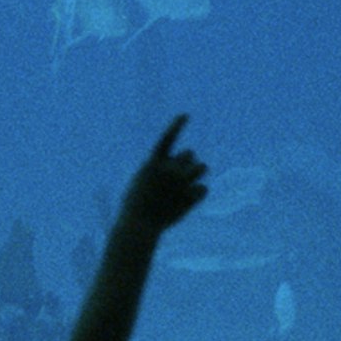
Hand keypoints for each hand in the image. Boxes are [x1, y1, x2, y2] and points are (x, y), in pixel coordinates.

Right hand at [120, 116, 205, 234]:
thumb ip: (160, 168)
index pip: (168, 139)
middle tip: (179, 176)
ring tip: (187, 184)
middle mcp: (169, 170)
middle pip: (190, 154)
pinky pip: (204, 189)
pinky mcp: (189, 198)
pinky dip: (197, 194)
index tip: (186, 115)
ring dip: (197, 172)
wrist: (138, 225)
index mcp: (153, 163)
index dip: (177, 125)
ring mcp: (181, 183)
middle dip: (188, 162)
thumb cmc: (136, 203)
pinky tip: (187, 202)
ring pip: (202, 167)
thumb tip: (181, 162)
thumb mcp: (142, 180)